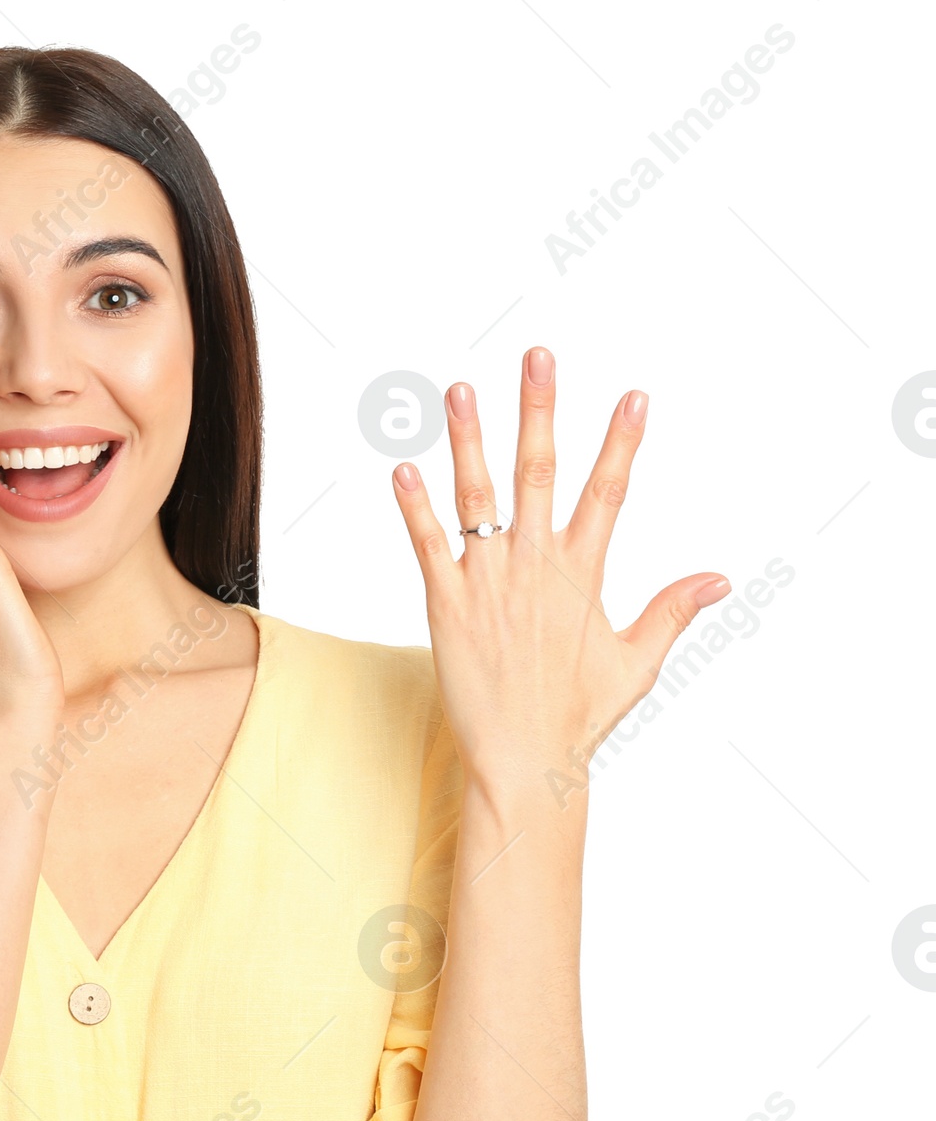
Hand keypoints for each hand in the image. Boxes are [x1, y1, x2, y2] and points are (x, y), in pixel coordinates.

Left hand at [389, 345, 729, 802]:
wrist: (523, 763)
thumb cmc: (579, 717)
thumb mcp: (637, 662)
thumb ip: (671, 611)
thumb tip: (719, 578)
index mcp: (583, 574)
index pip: (608, 492)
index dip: (621, 442)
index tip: (635, 396)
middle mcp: (536, 567)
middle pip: (539, 472)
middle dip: (539, 410)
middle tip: (538, 356)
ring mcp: (488, 583)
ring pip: (478, 497)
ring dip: (468, 440)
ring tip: (458, 389)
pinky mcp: (445, 606)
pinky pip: (427, 546)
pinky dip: (414, 508)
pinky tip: (401, 468)